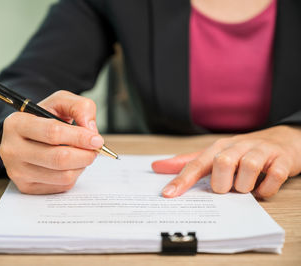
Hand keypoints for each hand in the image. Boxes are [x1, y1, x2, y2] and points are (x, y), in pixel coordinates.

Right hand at [0, 90, 102, 193]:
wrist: (27, 137)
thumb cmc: (45, 118)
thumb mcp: (61, 102)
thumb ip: (80, 107)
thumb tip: (90, 130)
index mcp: (16, 124)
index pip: (53, 133)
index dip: (79, 137)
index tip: (96, 139)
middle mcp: (12, 149)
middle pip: (59, 158)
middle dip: (85, 155)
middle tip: (95, 149)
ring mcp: (17, 171)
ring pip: (63, 175)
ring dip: (81, 165)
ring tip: (81, 154)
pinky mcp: (26, 187)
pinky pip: (61, 186)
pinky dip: (73, 175)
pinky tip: (70, 164)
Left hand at [152, 125, 300, 197]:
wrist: (283, 141)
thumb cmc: (242, 152)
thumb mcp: (214, 155)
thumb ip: (187, 163)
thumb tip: (156, 167)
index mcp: (218, 148)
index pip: (196, 164)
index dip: (182, 180)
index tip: (168, 195)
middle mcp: (238, 146)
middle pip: (222, 163)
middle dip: (221, 184)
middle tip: (226, 189)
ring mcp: (261, 152)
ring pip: (248, 167)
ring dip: (244, 186)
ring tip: (245, 189)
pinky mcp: (282, 160)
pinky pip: (274, 176)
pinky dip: (266, 189)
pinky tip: (261, 189)